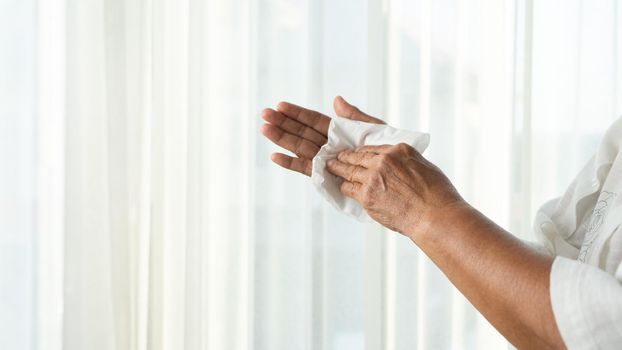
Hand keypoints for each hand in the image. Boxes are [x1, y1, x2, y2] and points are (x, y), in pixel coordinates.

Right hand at [260, 96, 384, 175]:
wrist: (393, 176)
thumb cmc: (386, 151)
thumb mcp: (373, 129)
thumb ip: (354, 116)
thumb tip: (337, 100)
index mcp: (337, 131)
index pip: (312, 120)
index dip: (297, 113)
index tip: (280, 105)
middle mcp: (327, 145)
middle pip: (301, 132)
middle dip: (283, 123)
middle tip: (264, 113)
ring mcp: (324, 160)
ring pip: (299, 147)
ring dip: (281, 139)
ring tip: (264, 129)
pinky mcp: (324, 176)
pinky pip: (306, 169)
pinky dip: (291, 163)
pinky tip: (275, 156)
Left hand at [326, 143, 464, 235]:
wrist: (434, 216)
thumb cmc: (436, 194)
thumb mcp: (423, 166)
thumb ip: (405, 161)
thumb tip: (396, 166)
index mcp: (399, 149)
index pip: (373, 147)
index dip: (361, 150)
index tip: (356, 152)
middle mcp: (384, 160)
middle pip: (357, 156)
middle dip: (345, 156)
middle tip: (336, 156)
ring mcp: (374, 177)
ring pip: (349, 170)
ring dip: (338, 168)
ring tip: (331, 167)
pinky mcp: (367, 195)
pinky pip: (349, 188)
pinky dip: (343, 186)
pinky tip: (340, 185)